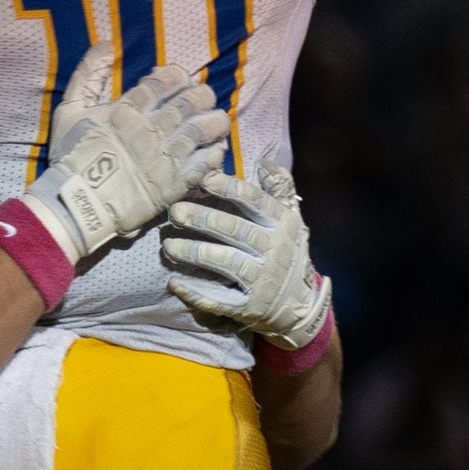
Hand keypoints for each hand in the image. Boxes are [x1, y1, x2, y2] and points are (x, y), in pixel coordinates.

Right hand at [30, 58, 224, 262]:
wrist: (76, 204)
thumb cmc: (71, 156)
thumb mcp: (70, 109)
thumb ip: (87, 75)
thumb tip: (106, 45)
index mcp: (127, 110)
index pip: (162, 82)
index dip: (177, 76)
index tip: (182, 77)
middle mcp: (149, 130)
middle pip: (188, 104)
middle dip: (201, 95)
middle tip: (204, 96)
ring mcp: (163, 158)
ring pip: (201, 130)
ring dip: (215, 121)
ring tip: (218, 120)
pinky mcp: (173, 184)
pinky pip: (203, 164)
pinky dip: (214, 154)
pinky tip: (218, 148)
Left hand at [163, 166, 328, 347]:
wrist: (299, 305)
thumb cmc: (287, 252)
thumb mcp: (292, 220)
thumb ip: (280, 189)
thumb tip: (265, 162)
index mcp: (282, 225)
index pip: (256, 202)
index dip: (230, 189)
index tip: (204, 180)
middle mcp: (274, 251)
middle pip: (236, 231)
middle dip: (203, 219)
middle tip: (174, 212)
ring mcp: (262, 281)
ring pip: (226, 263)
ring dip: (195, 253)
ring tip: (168, 246)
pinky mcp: (249, 307)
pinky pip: (220, 300)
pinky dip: (196, 293)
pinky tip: (174, 283)